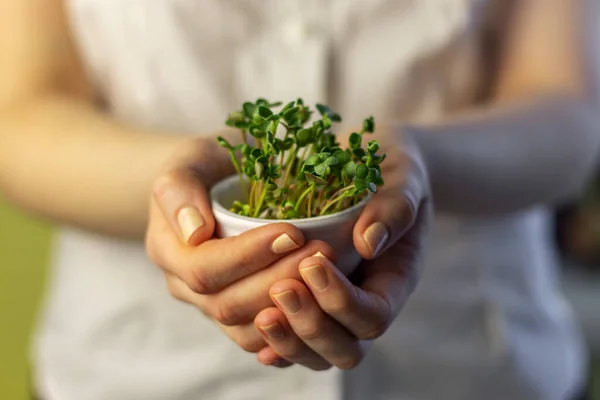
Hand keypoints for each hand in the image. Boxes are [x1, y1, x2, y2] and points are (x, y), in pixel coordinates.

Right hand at [145, 134, 337, 352]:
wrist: (219, 182)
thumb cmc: (208, 166)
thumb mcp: (190, 161)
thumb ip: (181, 189)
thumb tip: (194, 231)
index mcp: (169, 251)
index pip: (205, 269)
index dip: (249, 256)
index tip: (293, 233)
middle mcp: (185, 286)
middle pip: (228, 305)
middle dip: (279, 280)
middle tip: (323, 252)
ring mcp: (211, 306)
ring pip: (247, 330)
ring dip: (291, 308)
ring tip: (329, 273)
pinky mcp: (239, 316)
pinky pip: (262, 339)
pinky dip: (292, 330)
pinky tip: (322, 308)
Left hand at [253, 127, 430, 368]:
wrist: (371, 167)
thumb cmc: (392, 169)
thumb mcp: (404, 176)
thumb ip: (396, 206)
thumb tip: (368, 242)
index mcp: (394, 281)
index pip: (373, 316)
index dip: (341, 300)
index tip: (312, 262)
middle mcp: (365, 304)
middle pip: (344, 350)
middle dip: (311, 326)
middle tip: (282, 288)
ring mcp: (335, 310)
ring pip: (314, 354)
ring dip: (288, 340)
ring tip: (261, 314)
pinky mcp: (308, 304)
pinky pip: (292, 341)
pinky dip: (272, 342)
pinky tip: (252, 325)